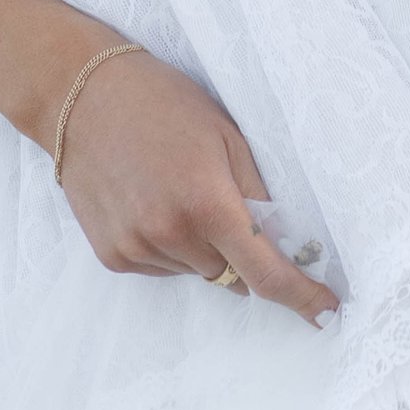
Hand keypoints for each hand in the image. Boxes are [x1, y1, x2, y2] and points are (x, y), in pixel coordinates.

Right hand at [56, 45, 338, 322]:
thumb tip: (287, 242)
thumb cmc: (164, 104)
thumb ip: (257, 193)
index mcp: (208, 203)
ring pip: (195, 272)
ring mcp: (136, 248)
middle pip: (231, 275)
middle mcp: (171, 234)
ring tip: (177, 190)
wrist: (84, 96)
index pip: (265, 273)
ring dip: (201, 248)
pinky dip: (169, 248)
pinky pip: (161, 268)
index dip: (301, 297)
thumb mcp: (227, 135)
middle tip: (224, 202)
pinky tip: (152, 202)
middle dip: (240, 253)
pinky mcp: (112, 256)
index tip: (326, 313)